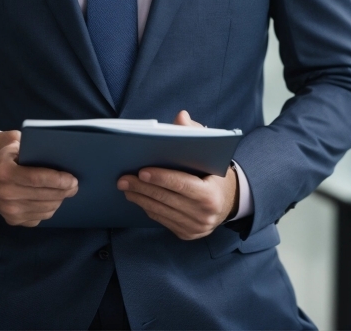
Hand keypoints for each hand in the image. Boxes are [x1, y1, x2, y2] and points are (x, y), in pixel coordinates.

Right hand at [0, 130, 77, 226]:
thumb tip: (61, 152)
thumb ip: (33, 145)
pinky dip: (50, 208)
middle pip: (43, 196)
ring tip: (67, 189)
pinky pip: (39, 217)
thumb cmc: (5, 151)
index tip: (73, 179)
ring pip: (44, 209)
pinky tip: (53, 197)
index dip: (57, 180)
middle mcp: (3, 193)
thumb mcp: (14, 140)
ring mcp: (7, 210)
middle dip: (63, 191)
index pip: (36, 179)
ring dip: (59, 200)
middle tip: (75, 184)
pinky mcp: (12, 220)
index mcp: (3, 171)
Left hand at [116, 110, 238, 239]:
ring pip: (161, 211)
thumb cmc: (212, 170)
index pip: (182, 185)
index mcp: (211, 194)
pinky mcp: (187, 234)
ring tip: (125, 187)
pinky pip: (163, 220)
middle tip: (123, 179)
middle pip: (167, 199)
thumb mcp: (208, 150)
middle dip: (142, 188)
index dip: (161, 178)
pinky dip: (148, 208)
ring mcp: (195, 227)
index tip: (141, 171)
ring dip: (141, 199)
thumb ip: (194, 133)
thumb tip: (181, 116)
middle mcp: (204, 215)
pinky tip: (138, 197)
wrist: (227, 200)